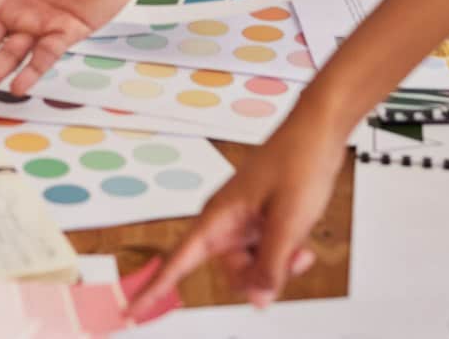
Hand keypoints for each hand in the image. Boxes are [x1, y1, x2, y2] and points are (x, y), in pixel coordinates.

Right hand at [127, 110, 342, 316]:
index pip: (178, 261)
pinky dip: (284, 256)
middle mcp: (225, 222)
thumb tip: (259, 301)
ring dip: (278, 265)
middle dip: (260, 275)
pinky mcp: (261, 223)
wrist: (318, 133)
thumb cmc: (299, 163)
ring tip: (300, 246)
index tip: (131, 313)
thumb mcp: (287, 222)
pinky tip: (300, 242)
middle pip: (231, 273)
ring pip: (252, 267)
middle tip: (290, 258)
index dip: (153, 289)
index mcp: (217, 216)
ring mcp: (244, 223)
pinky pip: (266, 255)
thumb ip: (271, 265)